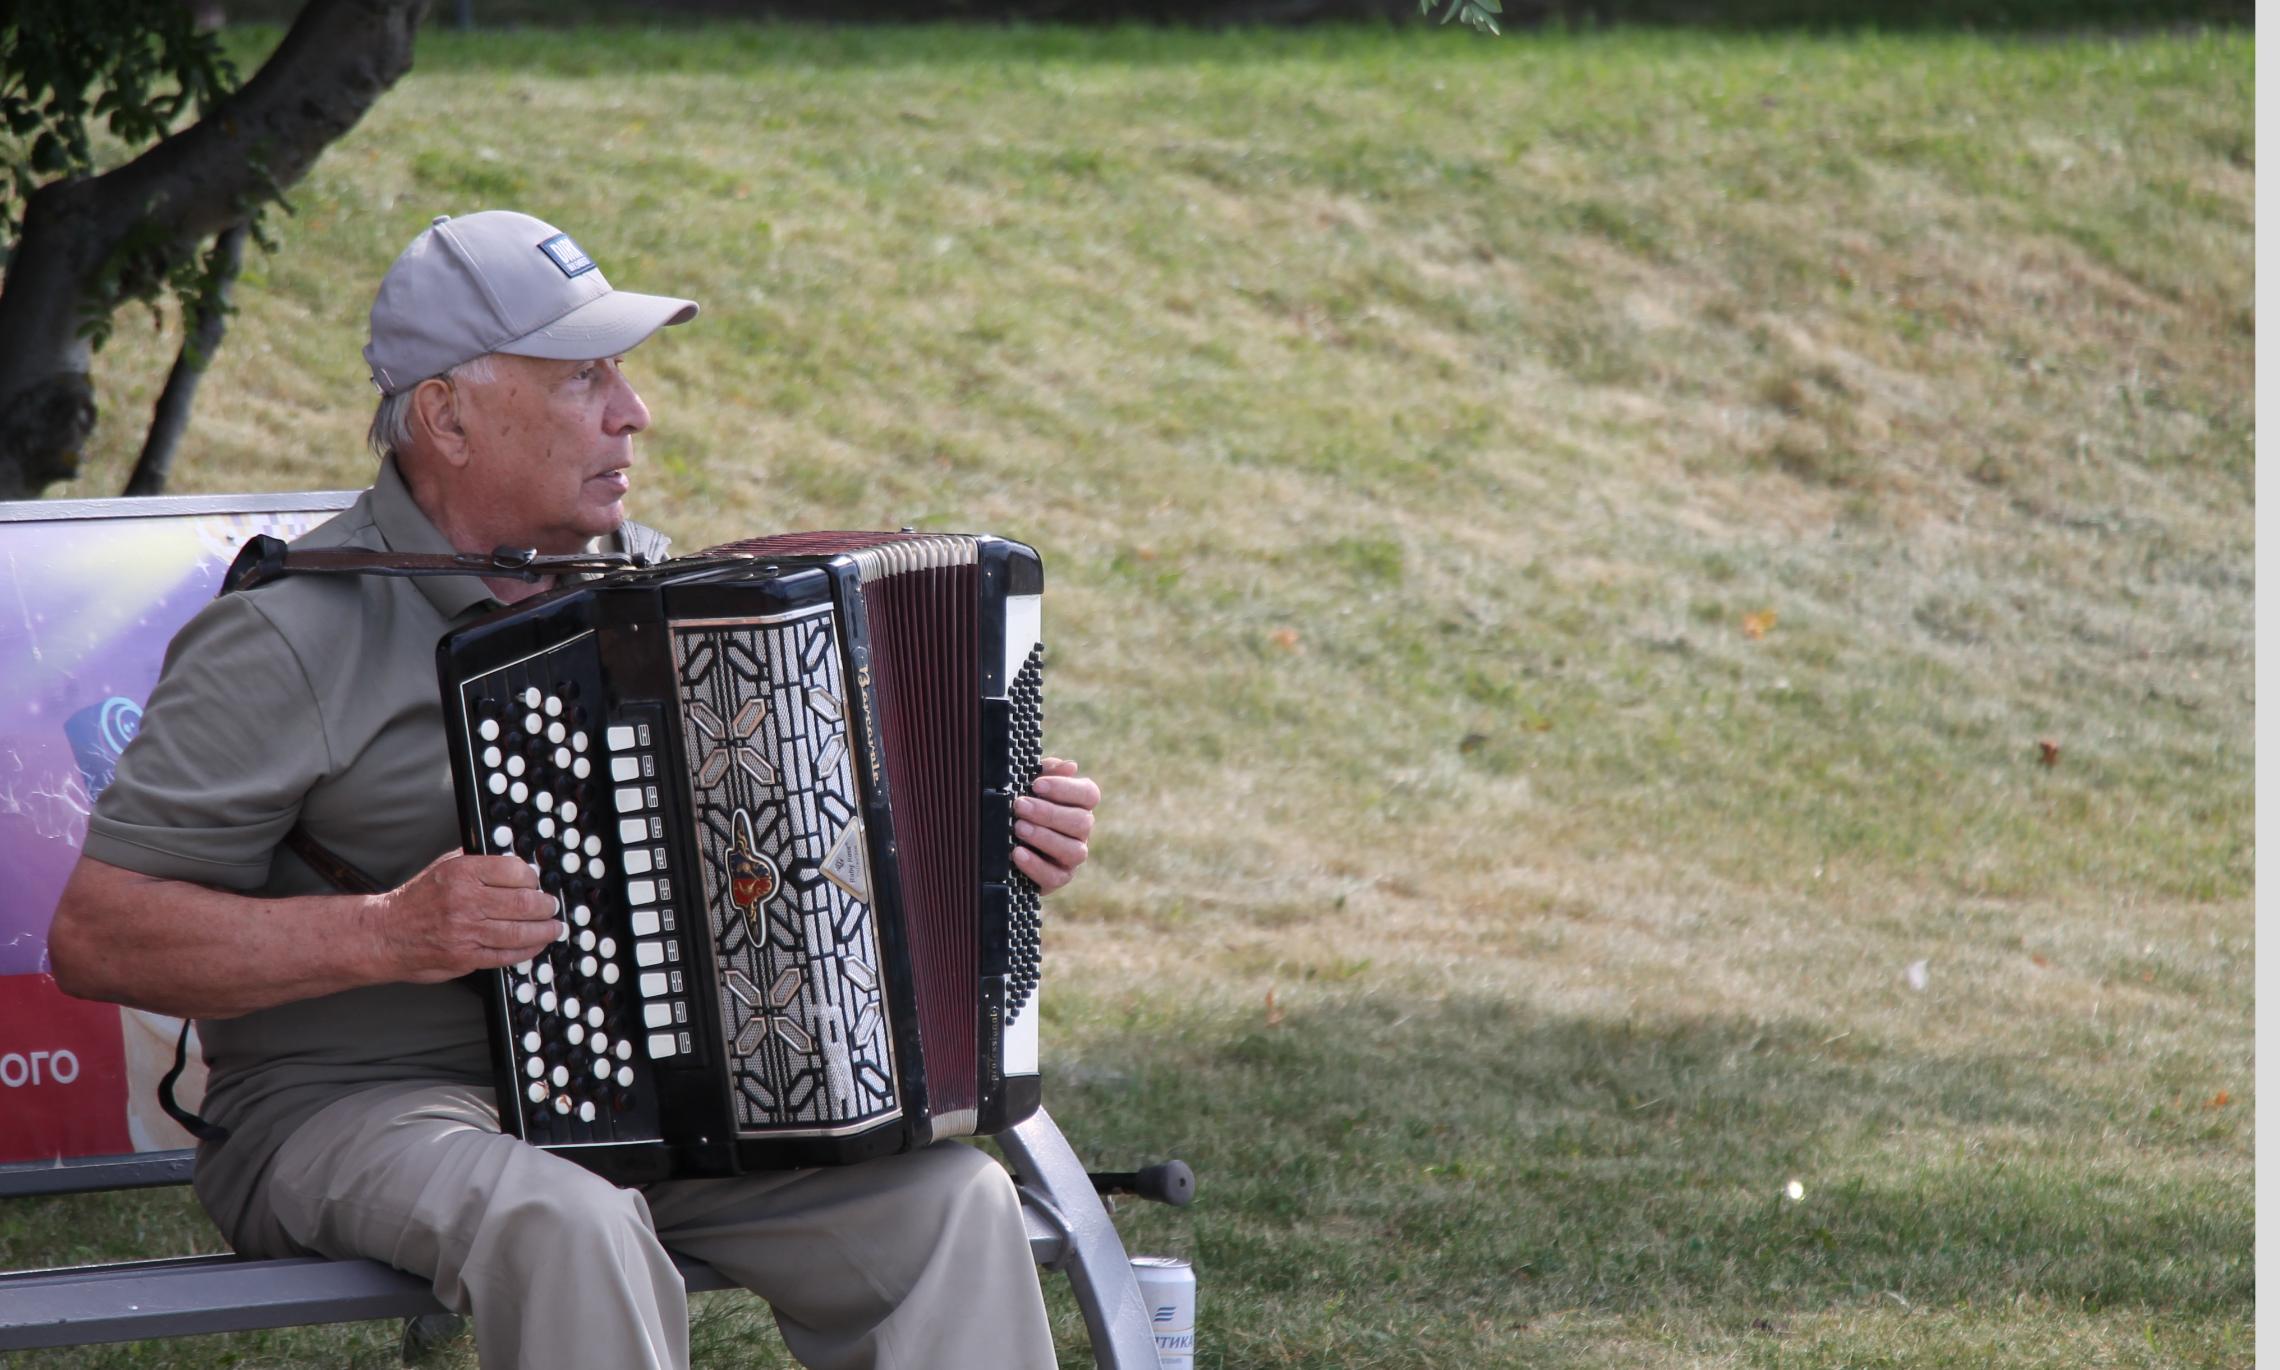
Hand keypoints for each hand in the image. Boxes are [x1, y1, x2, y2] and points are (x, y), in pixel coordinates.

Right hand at [366, 851, 563, 982]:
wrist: (385, 934)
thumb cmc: (417, 900)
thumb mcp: (444, 867)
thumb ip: (478, 862)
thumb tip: (516, 864)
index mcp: (462, 873)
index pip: (515, 871)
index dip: (533, 878)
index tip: (537, 883)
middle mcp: (465, 901)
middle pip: (525, 902)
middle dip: (546, 906)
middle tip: (552, 907)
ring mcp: (466, 932)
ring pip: (521, 932)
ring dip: (545, 930)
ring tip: (553, 927)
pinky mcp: (466, 958)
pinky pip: (507, 955)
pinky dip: (528, 950)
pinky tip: (535, 945)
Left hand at [1013, 757, 1098, 894]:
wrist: (1001, 846)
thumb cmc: (1020, 810)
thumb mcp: (1028, 788)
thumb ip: (1046, 774)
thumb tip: (1070, 766)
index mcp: (1079, 805)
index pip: (1089, 794)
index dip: (1065, 788)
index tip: (1036, 784)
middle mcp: (1081, 832)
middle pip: (1082, 822)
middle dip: (1049, 813)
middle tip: (1020, 805)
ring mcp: (1072, 857)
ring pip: (1074, 851)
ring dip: (1045, 838)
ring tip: (1019, 828)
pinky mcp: (1058, 878)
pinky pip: (1055, 876)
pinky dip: (1036, 865)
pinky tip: (1018, 853)